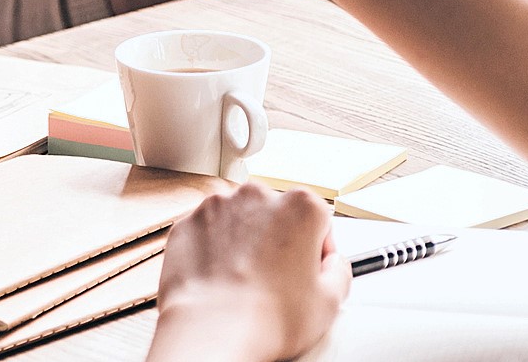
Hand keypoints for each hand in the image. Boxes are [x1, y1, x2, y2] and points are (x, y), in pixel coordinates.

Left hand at [149, 185, 348, 361]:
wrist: (212, 330)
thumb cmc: (267, 318)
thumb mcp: (330, 302)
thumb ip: (339, 270)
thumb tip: (332, 263)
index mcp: (299, 207)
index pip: (318, 218)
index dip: (316, 248)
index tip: (309, 269)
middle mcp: (256, 196)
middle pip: (276, 214)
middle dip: (278, 241)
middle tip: (276, 280)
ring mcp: (217, 206)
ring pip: (239, 220)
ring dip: (244, 242)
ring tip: (245, 283)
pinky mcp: (188, 222)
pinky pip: (207, 232)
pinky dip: (213, 249)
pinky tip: (220, 279)